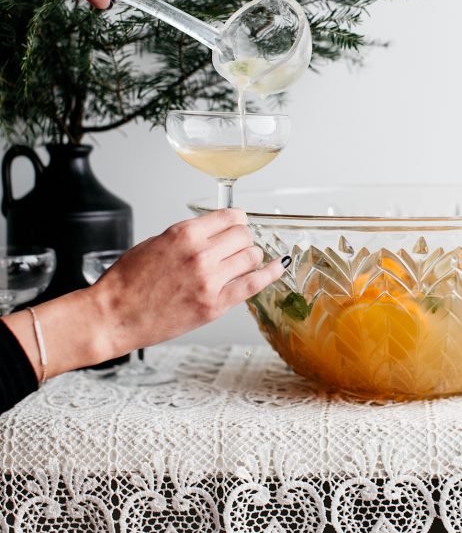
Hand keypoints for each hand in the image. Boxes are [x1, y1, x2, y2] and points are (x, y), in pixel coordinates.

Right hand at [92, 208, 285, 359]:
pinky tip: (278, 267)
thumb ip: (188, 237)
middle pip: (244, 235)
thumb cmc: (126, 283)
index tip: (237, 224)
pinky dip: (270, 273)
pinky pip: (254, 283)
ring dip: (250, 256)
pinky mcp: (214, 305)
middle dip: (243, 238)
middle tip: (237, 246)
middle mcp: (200, 254)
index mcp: (184, 234)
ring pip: (251, 256)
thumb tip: (213, 233)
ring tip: (242, 262)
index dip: (237, 220)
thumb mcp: (155, 243)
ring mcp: (209, 280)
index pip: (230, 216)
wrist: (113, 316)